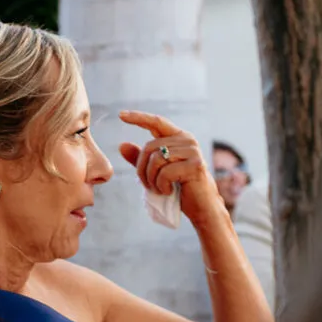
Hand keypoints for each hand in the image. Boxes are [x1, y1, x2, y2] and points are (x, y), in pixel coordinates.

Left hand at [118, 110, 224, 224]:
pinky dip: (161, 186)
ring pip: (156, 160)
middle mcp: (187, 140)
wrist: (201, 206)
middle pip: (149, 147)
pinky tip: (169, 191)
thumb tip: (121, 145)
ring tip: (160, 189)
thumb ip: (140, 158)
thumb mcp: (155, 172)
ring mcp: (193, 151)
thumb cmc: (178, 188)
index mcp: (178, 137)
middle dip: (141, 169)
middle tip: (147, 185)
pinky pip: (165, 173)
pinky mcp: (195, 165)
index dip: (138, 117)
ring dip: (151, 179)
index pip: (156, 122)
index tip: (120, 115)